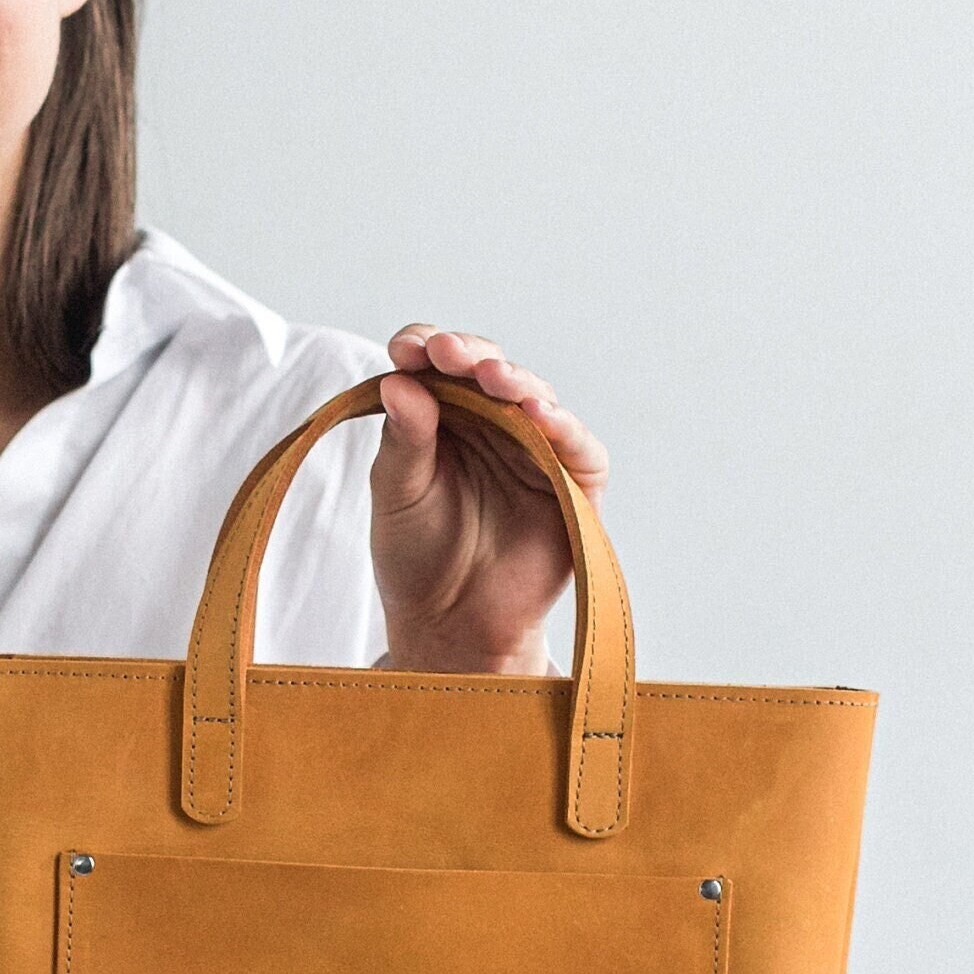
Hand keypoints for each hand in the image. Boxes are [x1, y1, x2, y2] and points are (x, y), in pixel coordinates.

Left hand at [370, 324, 610, 675]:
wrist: (449, 625)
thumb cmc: (416, 557)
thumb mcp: (397, 494)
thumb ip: (403, 441)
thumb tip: (397, 381)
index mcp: (443, 415)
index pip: (437, 365)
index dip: (424, 348)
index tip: (405, 348)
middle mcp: (492, 422)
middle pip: (487, 368)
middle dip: (468, 354)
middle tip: (446, 352)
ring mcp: (535, 449)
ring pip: (534, 397)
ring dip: (515, 381)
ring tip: (491, 376)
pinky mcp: (573, 484)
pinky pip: (576, 447)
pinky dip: (562, 426)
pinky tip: (537, 412)